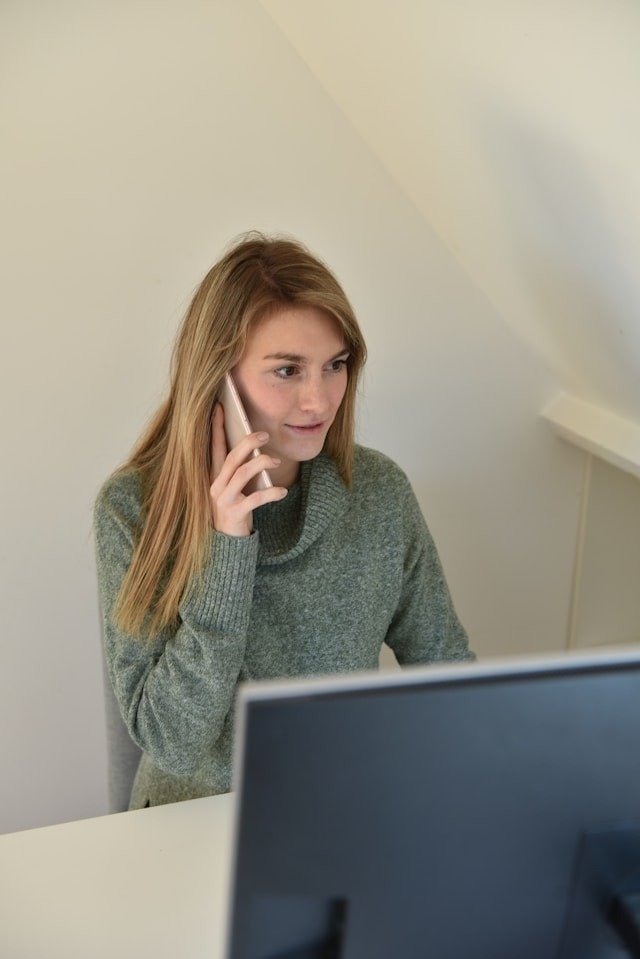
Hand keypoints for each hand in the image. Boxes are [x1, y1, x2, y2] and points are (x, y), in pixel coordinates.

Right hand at [209, 404, 286, 536]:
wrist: (226, 545)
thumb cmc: (233, 510)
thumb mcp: (232, 489)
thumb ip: (238, 471)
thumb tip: (255, 448)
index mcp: (213, 477)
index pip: (213, 447)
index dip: (216, 427)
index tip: (220, 407)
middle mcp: (215, 486)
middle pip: (231, 457)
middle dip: (248, 442)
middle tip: (265, 434)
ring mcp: (223, 500)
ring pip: (241, 474)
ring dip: (261, 464)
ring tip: (276, 462)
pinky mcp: (235, 514)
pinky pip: (255, 499)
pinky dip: (270, 493)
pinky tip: (282, 492)